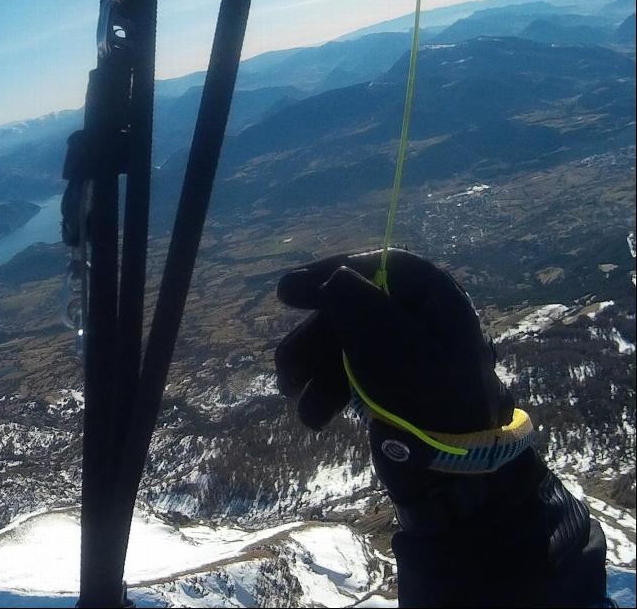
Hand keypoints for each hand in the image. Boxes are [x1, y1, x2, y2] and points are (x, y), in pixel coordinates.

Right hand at [275, 249, 511, 435]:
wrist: (455, 475)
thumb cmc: (430, 401)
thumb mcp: (395, 347)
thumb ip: (360, 305)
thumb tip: (332, 277)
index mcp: (435, 299)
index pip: (379, 265)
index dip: (328, 272)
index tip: (286, 293)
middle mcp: (419, 317)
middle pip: (350, 306)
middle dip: (313, 338)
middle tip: (285, 364)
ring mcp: (403, 350)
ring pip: (342, 341)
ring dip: (311, 367)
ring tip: (292, 396)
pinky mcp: (388, 381)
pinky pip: (347, 370)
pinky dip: (324, 388)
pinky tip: (312, 414)